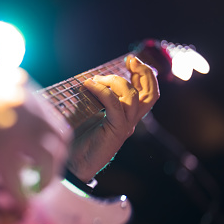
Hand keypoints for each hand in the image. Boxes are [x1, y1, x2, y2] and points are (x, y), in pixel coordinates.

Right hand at [0, 60, 72, 210]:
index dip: (48, 138)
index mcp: (22, 88)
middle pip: (59, 138)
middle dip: (55, 159)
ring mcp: (17, 131)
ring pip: (48, 161)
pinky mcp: (0, 154)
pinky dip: (22, 198)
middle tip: (45, 173)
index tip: (42, 151)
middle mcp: (27, 107)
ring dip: (46, 179)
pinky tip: (18, 204)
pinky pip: (20, 184)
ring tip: (36, 190)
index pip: (49, 116)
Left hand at [67, 55, 159, 181]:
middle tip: (130, 60)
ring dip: (114, 81)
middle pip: (150, 94)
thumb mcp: (88, 112)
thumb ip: (94, 97)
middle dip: (144, 72)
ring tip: (95, 79)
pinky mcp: (116, 131)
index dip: (145, 74)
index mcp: (127, 116)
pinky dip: (102, 91)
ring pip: (133, 96)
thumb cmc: (78, 138)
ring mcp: (125, 126)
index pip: (147, 93)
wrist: (73, 164)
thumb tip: (88, 77)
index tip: (131, 60)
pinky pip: (114, 105)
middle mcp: (131, 120)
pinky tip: (89, 86)